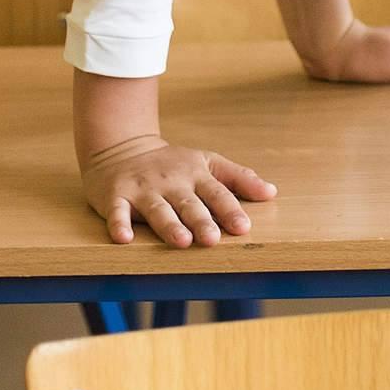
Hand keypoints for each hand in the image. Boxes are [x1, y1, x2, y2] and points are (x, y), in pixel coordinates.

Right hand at [81, 133, 276, 248]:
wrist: (124, 148)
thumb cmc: (173, 164)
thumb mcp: (208, 163)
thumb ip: (239, 178)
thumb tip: (272, 193)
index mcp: (196, 174)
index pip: (217, 192)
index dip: (230, 209)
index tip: (243, 227)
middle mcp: (171, 182)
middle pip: (189, 203)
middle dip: (201, 221)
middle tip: (213, 240)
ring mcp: (144, 189)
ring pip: (158, 209)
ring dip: (169, 225)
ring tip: (182, 241)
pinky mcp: (117, 196)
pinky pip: (117, 212)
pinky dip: (119, 224)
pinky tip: (124, 238)